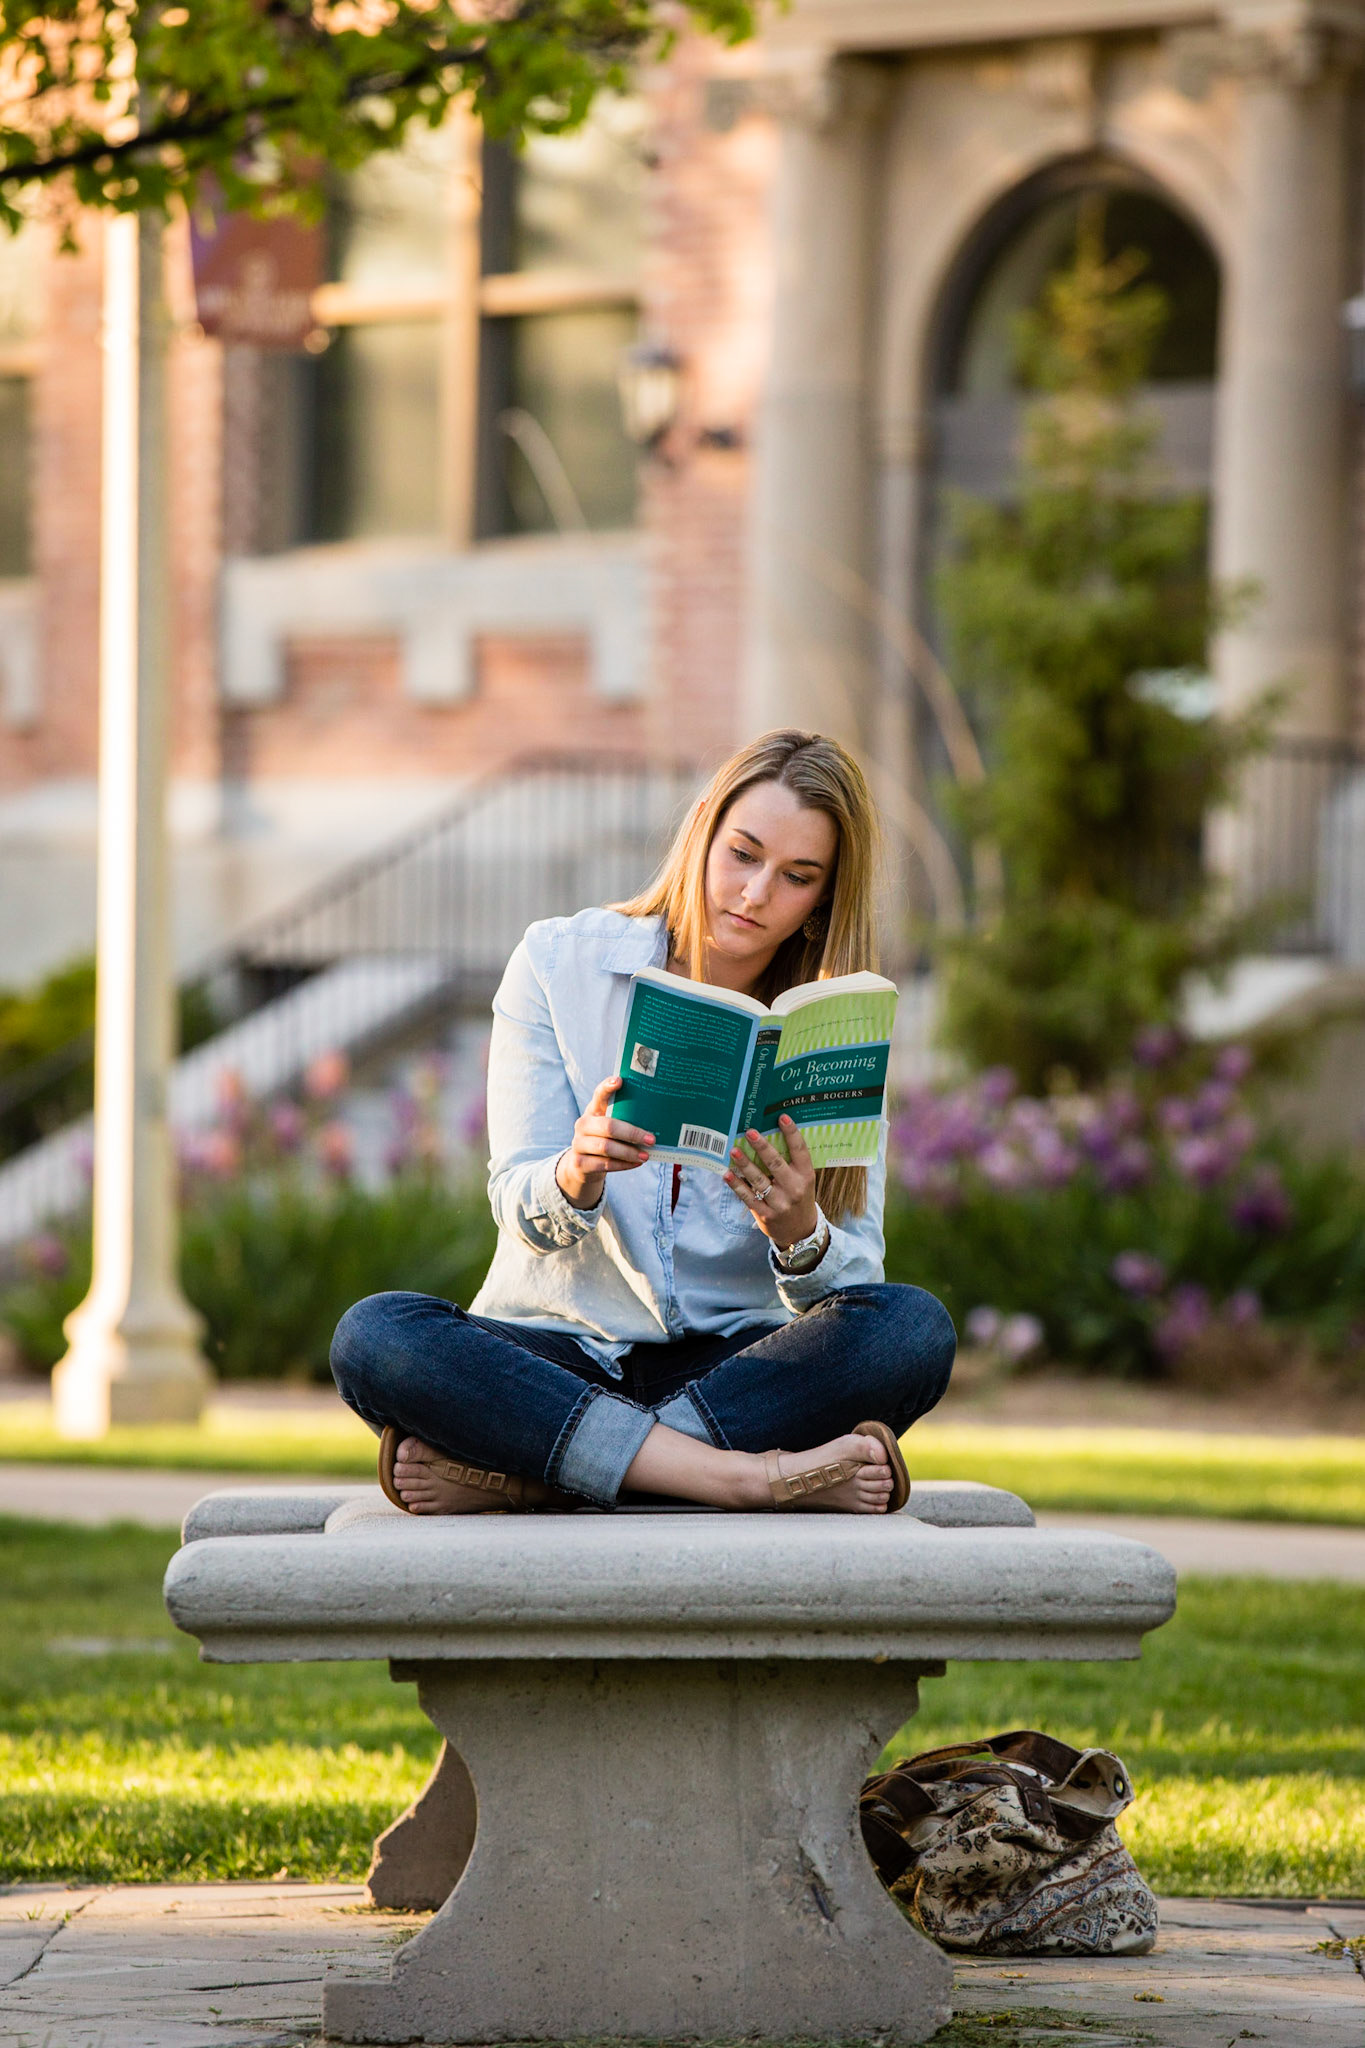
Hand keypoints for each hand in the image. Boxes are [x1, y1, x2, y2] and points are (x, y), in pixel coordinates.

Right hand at [556, 1077, 654, 1209]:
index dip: (607, 1087)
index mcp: (593, 1110)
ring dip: (629, 1152)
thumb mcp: (610, 1126)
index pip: (598, 1095)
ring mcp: (578, 1143)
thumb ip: (625, 1119)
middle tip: (651, 1139)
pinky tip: (636, 1163)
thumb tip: (658, 1118)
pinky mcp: (579, 1162)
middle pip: (608, 1126)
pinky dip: (623, 1165)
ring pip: (606, 1147)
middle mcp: (583, 1124)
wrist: (583, 1166)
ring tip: (646, 1155)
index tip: (620, 1081)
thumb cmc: (605, 1140)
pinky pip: (604, 1164)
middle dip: (632, 1133)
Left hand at [724, 1116, 817, 1250]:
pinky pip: (749, 1197)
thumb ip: (791, 1163)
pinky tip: (727, 1174)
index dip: (792, 1133)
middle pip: (776, 1164)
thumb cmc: (799, 1197)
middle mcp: (794, 1188)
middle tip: (750, 1132)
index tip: (782, 1117)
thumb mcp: (803, 1180)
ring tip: (734, 1151)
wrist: (800, 1231)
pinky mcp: (766, 1215)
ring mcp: (780, 1203)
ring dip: (745, 1164)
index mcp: (806, 1176)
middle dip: (762, 1147)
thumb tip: (769, 1135)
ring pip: (759, 1180)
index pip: (800, 1151)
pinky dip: (737, 1186)